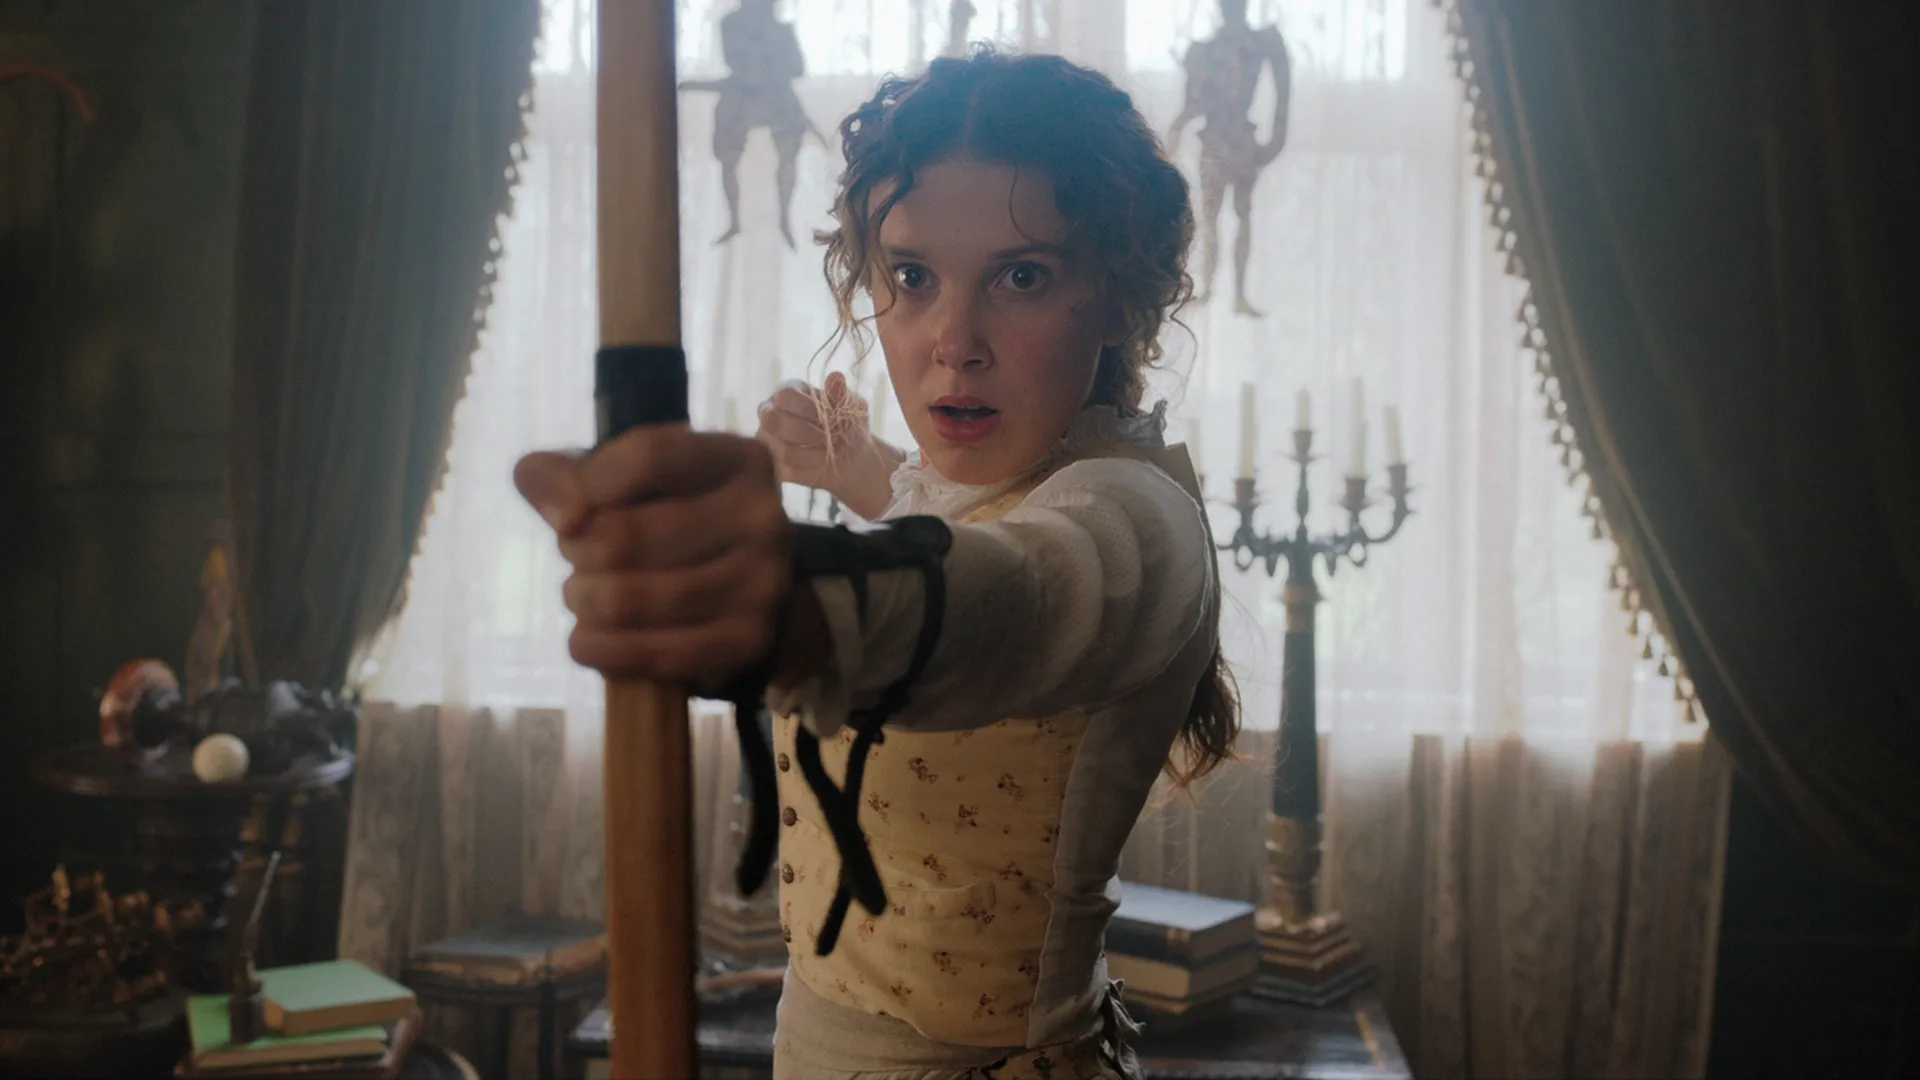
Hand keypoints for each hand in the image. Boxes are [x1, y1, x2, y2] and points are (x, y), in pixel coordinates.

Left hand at [513, 428, 793, 688]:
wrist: (730, 591)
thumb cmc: (660, 521)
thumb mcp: (614, 482)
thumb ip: (560, 477)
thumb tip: (564, 512)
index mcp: (737, 460)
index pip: (649, 456)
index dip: (587, 487)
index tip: (567, 517)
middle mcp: (763, 516)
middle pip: (623, 536)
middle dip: (579, 554)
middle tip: (580, 561)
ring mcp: (763, 582)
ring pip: (630, 599)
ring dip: (585, 603)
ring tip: (584, 598)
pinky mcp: (748, 640)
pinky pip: (656, 652)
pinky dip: (603, 651)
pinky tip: (585, 641)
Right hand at [756, 372, 902, 519]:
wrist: (850, 459)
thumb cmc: (848, 426)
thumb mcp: (852, 408)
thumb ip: (841, 394)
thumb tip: (836, 377)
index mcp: (788, 391)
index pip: (785, 395)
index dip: (806, 408)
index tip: (828, 419)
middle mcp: (771, 412)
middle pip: (772, 420)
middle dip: (804, 432)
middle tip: (827, 439)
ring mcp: (768, 440)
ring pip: (781, 449)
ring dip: (813, 454)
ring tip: (829, 452)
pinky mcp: (772, 464)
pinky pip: (785, 470)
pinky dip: (809, 470)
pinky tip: (821, 464)